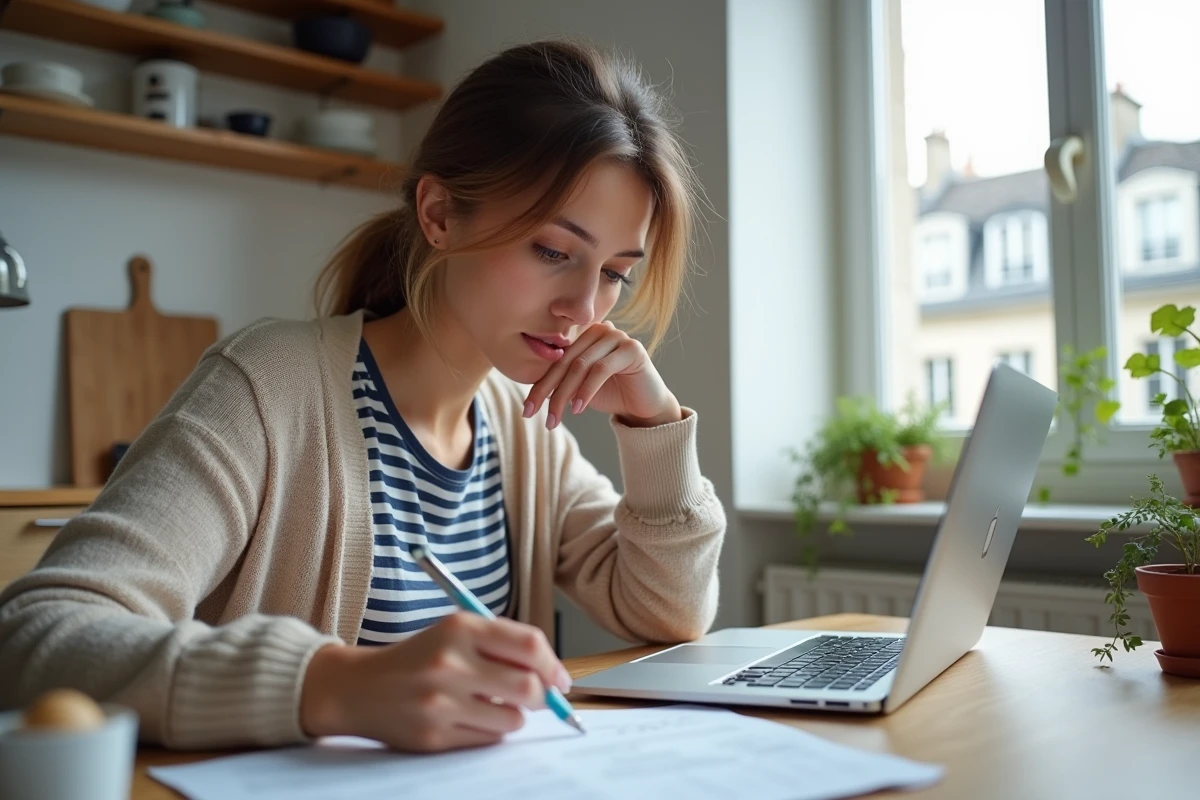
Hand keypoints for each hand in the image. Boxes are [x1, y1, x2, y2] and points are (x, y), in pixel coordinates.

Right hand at [300, 612, 570, 752]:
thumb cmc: (419, 657)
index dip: (553, 665)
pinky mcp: (434, 735)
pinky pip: (488, 739)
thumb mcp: (456, 631)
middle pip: (528, 686)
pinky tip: (469, 718)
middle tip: (536, 697)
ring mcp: (441, 702)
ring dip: (512, 715)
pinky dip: (490, 730)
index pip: (529, 645)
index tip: (560, 679)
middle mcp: (450, 663)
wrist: (359, 687)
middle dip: (541, 696)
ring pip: (513, 718)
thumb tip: (552, 676)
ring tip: (491, 704)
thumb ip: (503, 644)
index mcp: (460, 628)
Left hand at [523, 321, 681, 428]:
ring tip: (555, 418)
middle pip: (566, 362)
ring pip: (581, 366)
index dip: (539, 385)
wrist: (644, 407)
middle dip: (548, 391)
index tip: (526, 410)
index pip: (557, 360)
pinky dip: (586, 391)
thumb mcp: (579, 389)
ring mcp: (617, 336)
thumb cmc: (612, 394)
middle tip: (534, 415)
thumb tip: (532, 393)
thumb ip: (560, 383)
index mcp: (585, 335)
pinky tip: (578, 409)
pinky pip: (601, 369)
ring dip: (564, 395)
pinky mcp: (632, 348)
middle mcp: (600, 329)